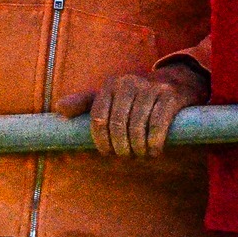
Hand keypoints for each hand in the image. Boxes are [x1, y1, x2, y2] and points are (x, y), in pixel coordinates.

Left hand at [55, 62, 208, 156]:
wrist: (178, 80)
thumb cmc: (138, 95)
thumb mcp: (111, 95)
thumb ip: (85, 103)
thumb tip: (59, 109)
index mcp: (111, 84)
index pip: (98, 118)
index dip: (101, 140)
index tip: (107, 152)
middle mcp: (129, 83)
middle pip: (118, 125)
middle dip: (121, 147)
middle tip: (126, 156)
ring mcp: (151, 88)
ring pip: (138, 126)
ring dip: (138, 148)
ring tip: (140, 155)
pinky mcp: (171, 96)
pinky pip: (158, 124)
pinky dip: (154, 143)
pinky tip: (155, 151)